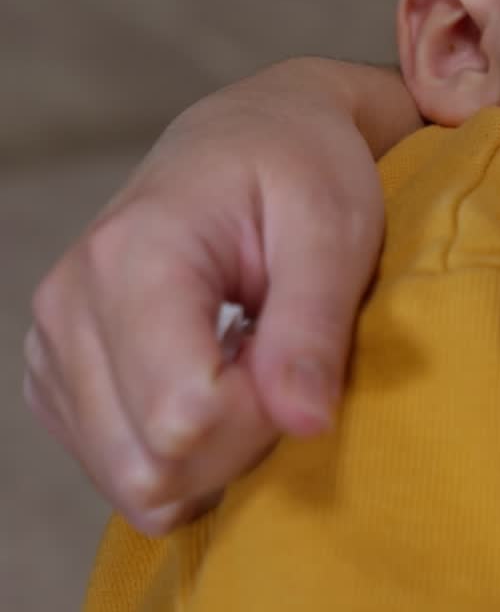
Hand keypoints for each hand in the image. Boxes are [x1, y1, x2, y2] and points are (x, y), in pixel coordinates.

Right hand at [23, 59, 399, 534]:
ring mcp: (52, 341)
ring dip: (212, 453)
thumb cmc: (304, 169)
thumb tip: (305, 424)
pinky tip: (218, 380)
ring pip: (129, 479)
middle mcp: (69, 302)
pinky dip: (180, 450)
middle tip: (284, 371)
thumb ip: (314, 325)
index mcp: (132, 255)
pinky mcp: (58, 373)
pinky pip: (117, 466)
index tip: (302, 362)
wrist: (253, 132)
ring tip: (253, 368)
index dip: (263, 417)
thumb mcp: (335, 228)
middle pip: (148, 463)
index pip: (184, 413)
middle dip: (238, 446)